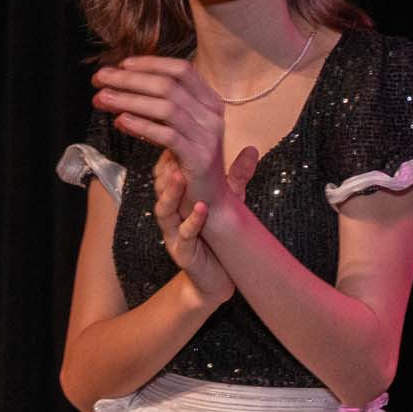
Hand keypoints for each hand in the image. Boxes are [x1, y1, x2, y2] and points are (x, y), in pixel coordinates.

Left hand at [94, 57, 232, 214]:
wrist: (210, 198)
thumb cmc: (189, 160)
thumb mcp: (179, 127)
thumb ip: (161, 105)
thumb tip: (123, 83)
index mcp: (210, 102)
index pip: (181, 70)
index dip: (151, 63)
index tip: (122, 65)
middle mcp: (212, 115)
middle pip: (169, 86)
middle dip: (130, 79)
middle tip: (101, 79)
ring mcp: (208, 136)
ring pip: (167, 108)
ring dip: (129, 100)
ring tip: (103, 99)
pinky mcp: (198, 158)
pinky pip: (167, 135)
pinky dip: (141, 125)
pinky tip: (121, 121)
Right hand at [152, 149, 256, 304]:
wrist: (218, 278)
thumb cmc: (218, 236)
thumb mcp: (229, 202)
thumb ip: (237, 177)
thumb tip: (252, 148)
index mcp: (178, 200)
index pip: (167, 172)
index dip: (170, 154)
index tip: (178, 133)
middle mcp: (171, 215)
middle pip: (160, 187)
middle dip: (165, 168)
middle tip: (172, 148)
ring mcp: (174, 234)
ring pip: (164, 210)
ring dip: (171, 193)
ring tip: (179, 176)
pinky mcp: (183, 254)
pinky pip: (183, 236)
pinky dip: (192, 222)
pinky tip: (201, 210)